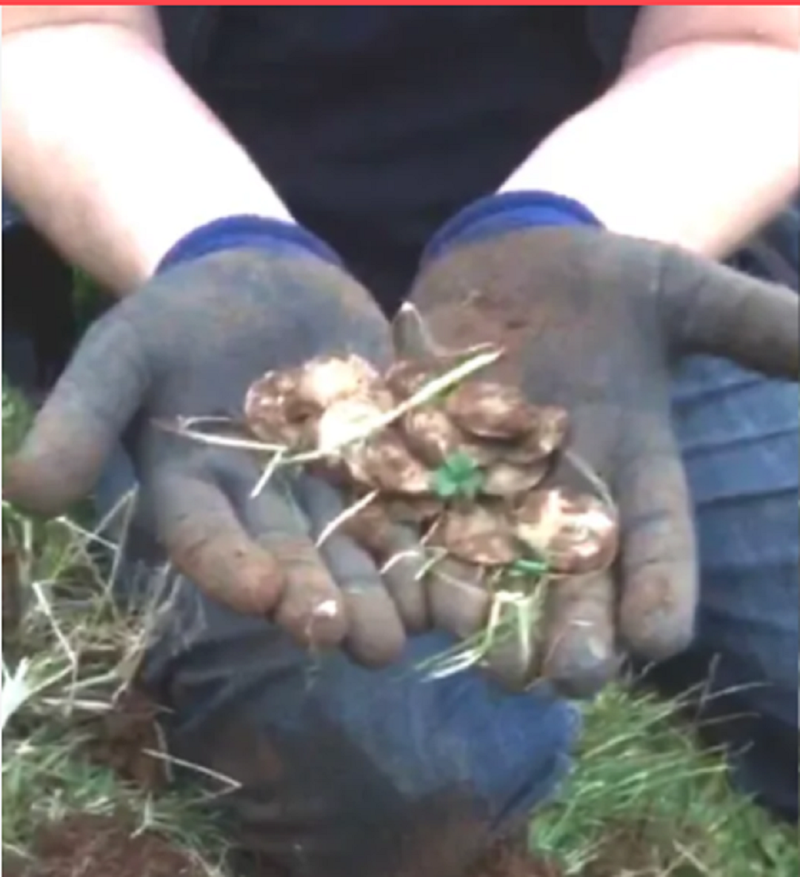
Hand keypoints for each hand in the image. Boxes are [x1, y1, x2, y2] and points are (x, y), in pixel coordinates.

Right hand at [6, 229, 427, 665]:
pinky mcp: (383, 452)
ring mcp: (329, 482)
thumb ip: (80, 417)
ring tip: (415, 625)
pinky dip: (437, 527)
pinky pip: (411, 495)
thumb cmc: (177, 316)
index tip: (258, 593)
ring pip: (358, 544)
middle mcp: (265, 504)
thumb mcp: (121, 352)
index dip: (229, 567)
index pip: (208, 540)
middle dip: (325, 600)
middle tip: (356, 642)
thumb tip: (27, 492)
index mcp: (198, 492)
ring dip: (388, 587)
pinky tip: (467, 563)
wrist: (253, 278)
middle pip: (295, 558)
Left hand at [407, 218, 797, 695]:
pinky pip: (413, 512)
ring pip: (490, 562)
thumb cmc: (600, 278)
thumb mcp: (677, 291)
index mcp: (628, 463)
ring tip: (491, 660)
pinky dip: (411, 551)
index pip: (655, 539)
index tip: (661, 636)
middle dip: (574, 627)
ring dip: (489, 611)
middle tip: (571, 677)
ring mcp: (486, 478)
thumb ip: (748, 324)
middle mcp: (559, 488)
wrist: (508, 257)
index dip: (662, 586)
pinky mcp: (423, 455)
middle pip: (571, 573)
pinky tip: (409, 596)